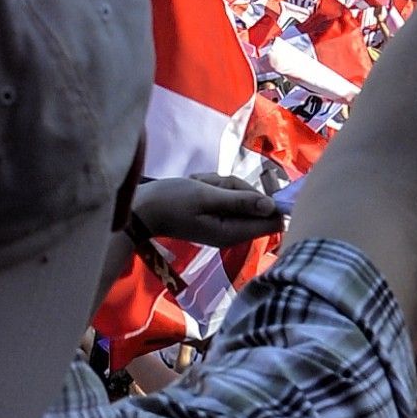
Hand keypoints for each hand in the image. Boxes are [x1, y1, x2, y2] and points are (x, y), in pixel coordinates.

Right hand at [127, 173, 288, 250]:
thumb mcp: (205, 196)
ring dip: (223, 184)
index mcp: (233, 232)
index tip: (251, 187)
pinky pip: (227, 196)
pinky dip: (215, 187)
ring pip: (240, 196)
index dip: (271, 202)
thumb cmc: (171, 201)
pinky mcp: (216, 216)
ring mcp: (225, 224)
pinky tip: (198, 186)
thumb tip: (273, 206)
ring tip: (200, 185)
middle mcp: (233, 232)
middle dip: (237, 188)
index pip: (272, 222)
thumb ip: (239, 201)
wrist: (143, 208)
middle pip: (256, 205)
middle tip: (211, 185)